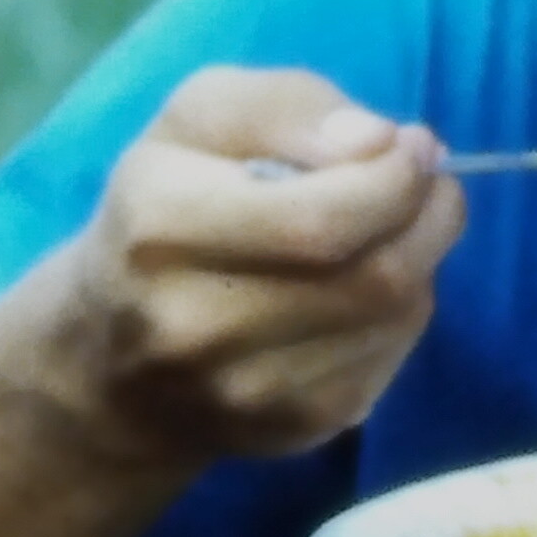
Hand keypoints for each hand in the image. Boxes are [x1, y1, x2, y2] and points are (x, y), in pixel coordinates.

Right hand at [43, 66, 465, 468]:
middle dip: (428, 217)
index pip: (322, 219)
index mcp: (161, 226)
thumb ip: (286, 106)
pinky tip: (367, 291)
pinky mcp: (285, 430)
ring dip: (421, 262)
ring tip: (395, 231)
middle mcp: (194, 323)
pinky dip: (400, 316)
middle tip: (428, 185)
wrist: (108, 357)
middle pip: (374, 277)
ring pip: (392, 320)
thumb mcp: (195, 121)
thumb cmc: (161, 209)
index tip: (408, 146)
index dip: (394, 178)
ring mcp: (241, 391)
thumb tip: (376, 141)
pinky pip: (387, 363)